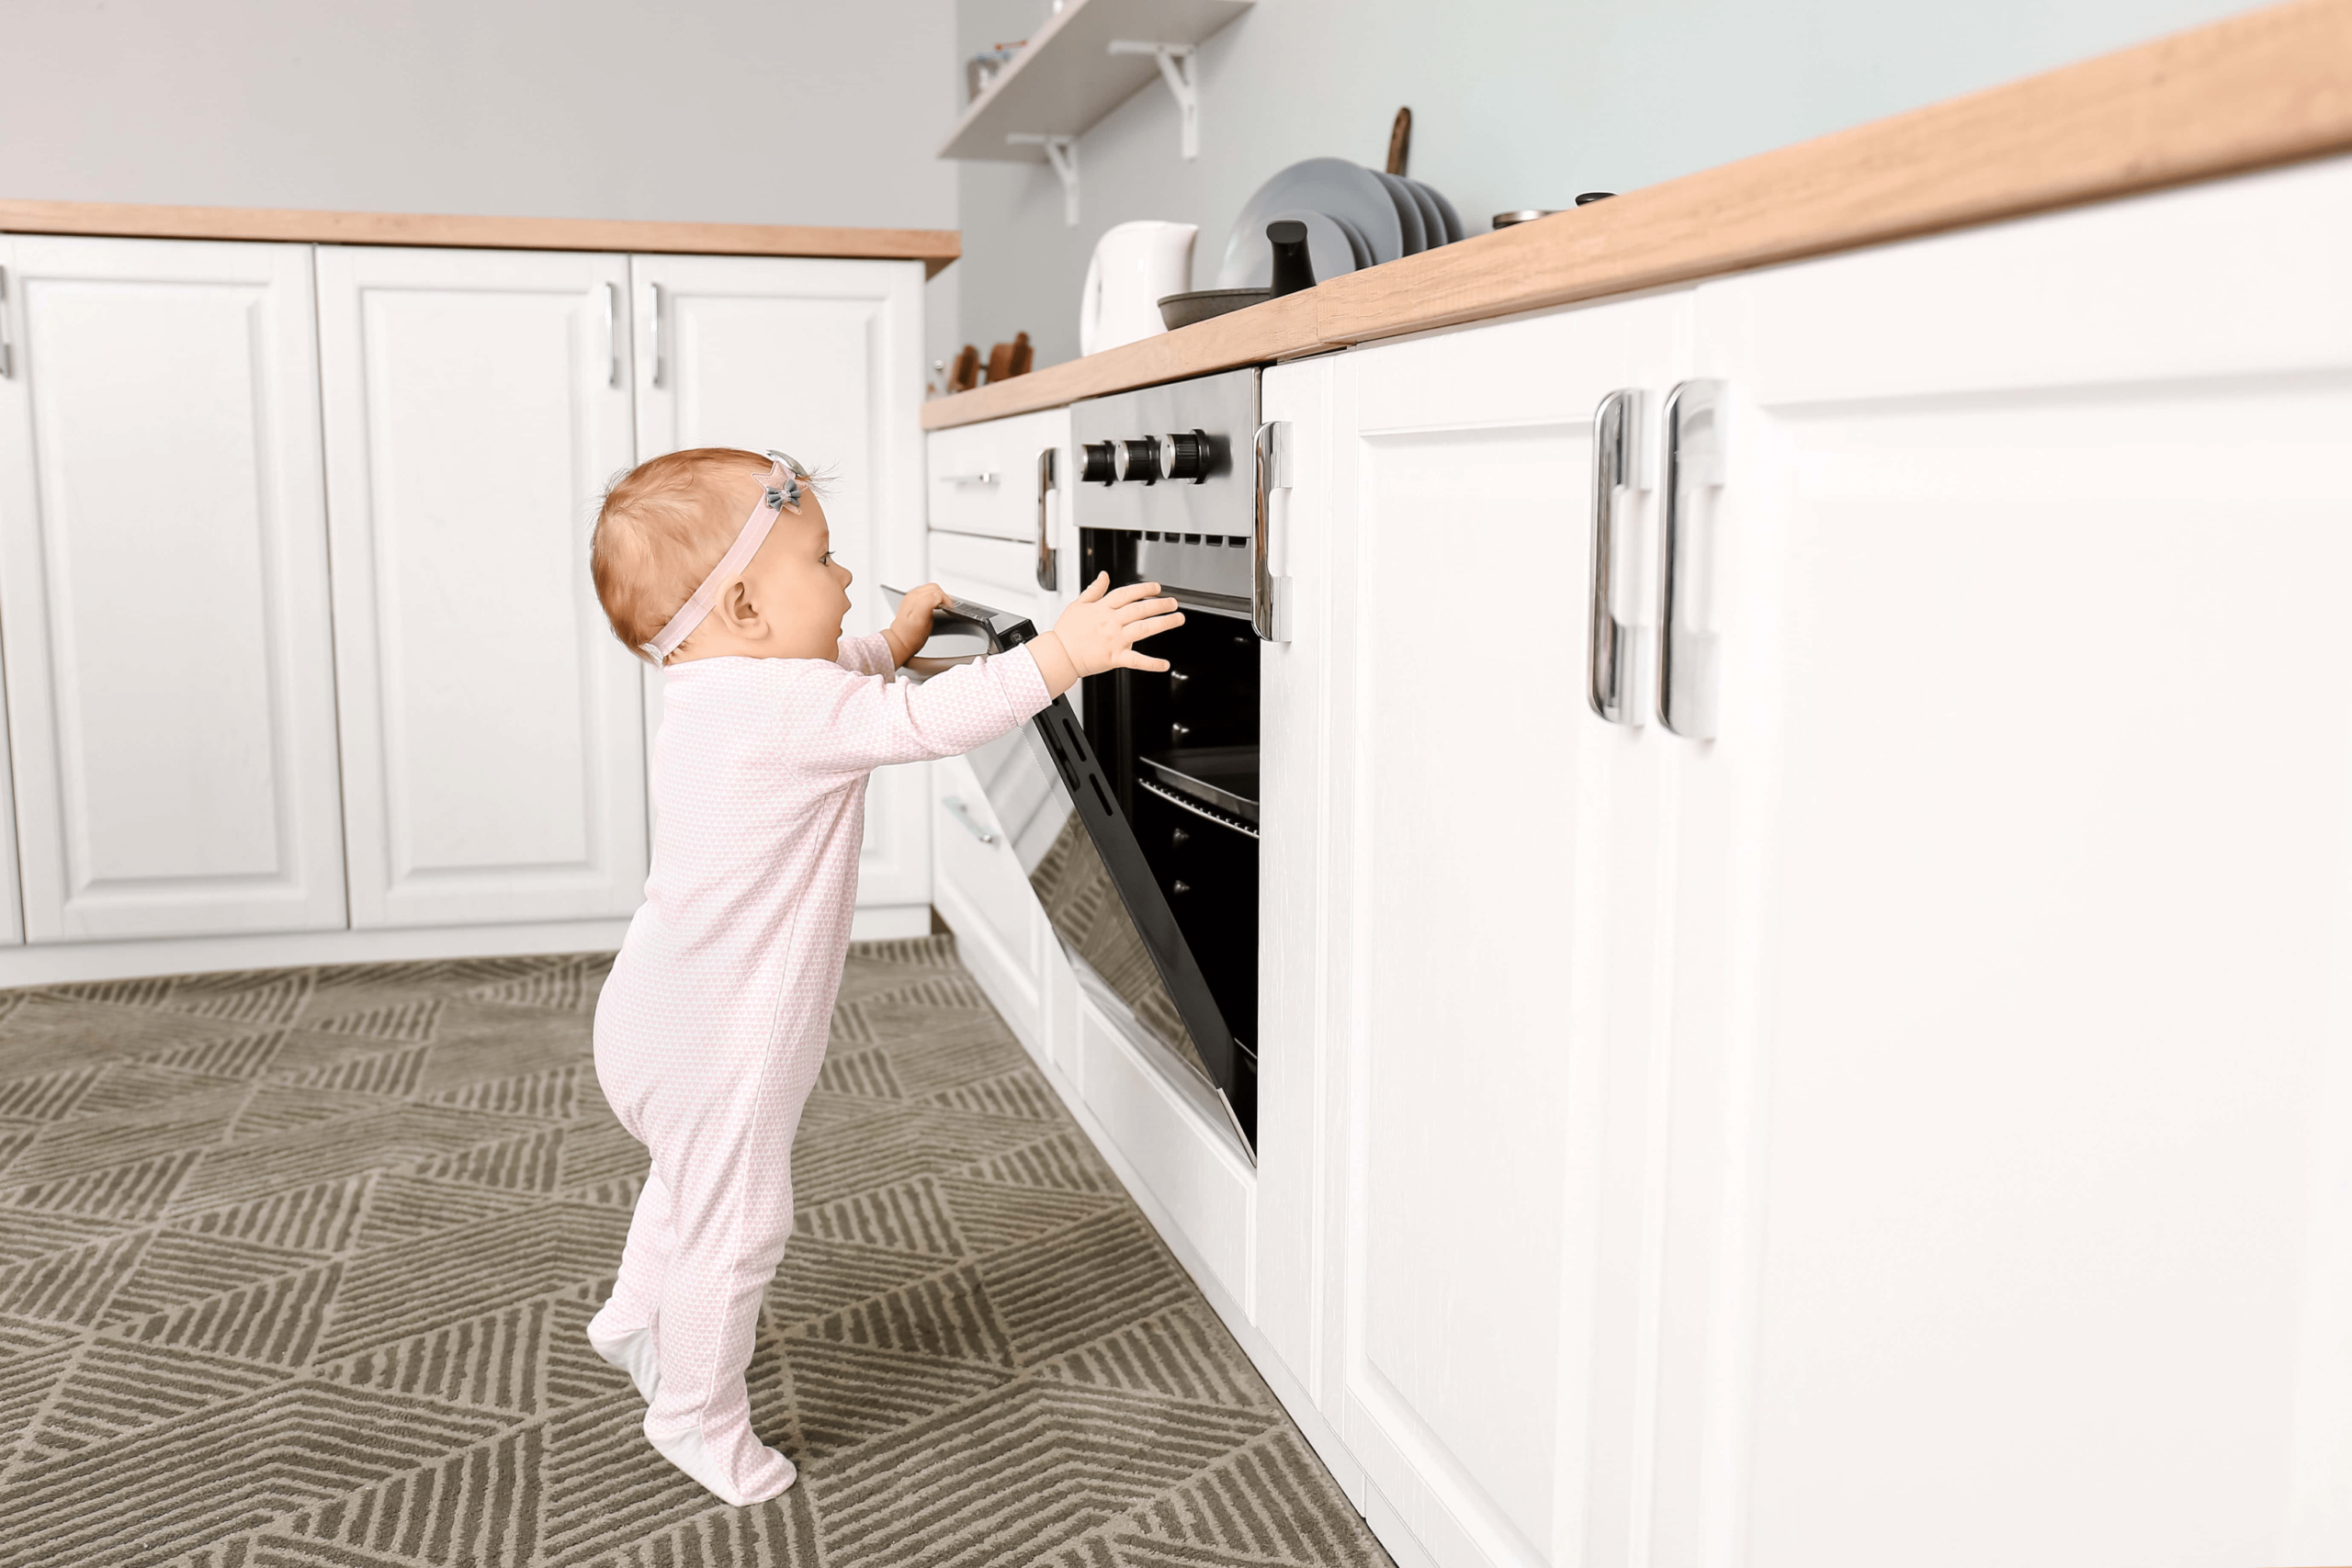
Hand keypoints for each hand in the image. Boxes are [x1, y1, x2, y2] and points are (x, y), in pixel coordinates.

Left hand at [883, 583, 949, 666]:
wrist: (900, 643)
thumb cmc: (910, 635)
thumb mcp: (921, 619)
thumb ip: (929, 603)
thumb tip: (938, 596)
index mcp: (914, 598)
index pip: (936, 591)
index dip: (946, 599)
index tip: (949, 609)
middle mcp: (912, 596)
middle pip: (934, 588)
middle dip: (943, 597)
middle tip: (948, 608)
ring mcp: (912, 599)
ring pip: (931, 591)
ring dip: (939, 597)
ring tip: (943, 607)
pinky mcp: (913, 603)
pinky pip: (927, 596)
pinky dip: (934, 599)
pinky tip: (935, 608)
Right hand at [1031, 574, 1183, 694]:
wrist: (1059, 655)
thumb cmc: (1066, 632)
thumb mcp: (1078, 604)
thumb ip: (1094, 589)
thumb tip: (1104, 575)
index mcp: (1102, 608)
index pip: (1127, 593)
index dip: (1143, 588)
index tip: (1156, 587)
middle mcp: (1111, 622)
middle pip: (1140, 609)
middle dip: (1160, 604)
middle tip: (1173, 603)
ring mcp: (1114, 640)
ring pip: (1143, 628)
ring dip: (1163, 623)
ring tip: (1177, 619)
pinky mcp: (1115, 657)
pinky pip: (1136, 660)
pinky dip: (1151, 663)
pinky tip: (1164, 663)